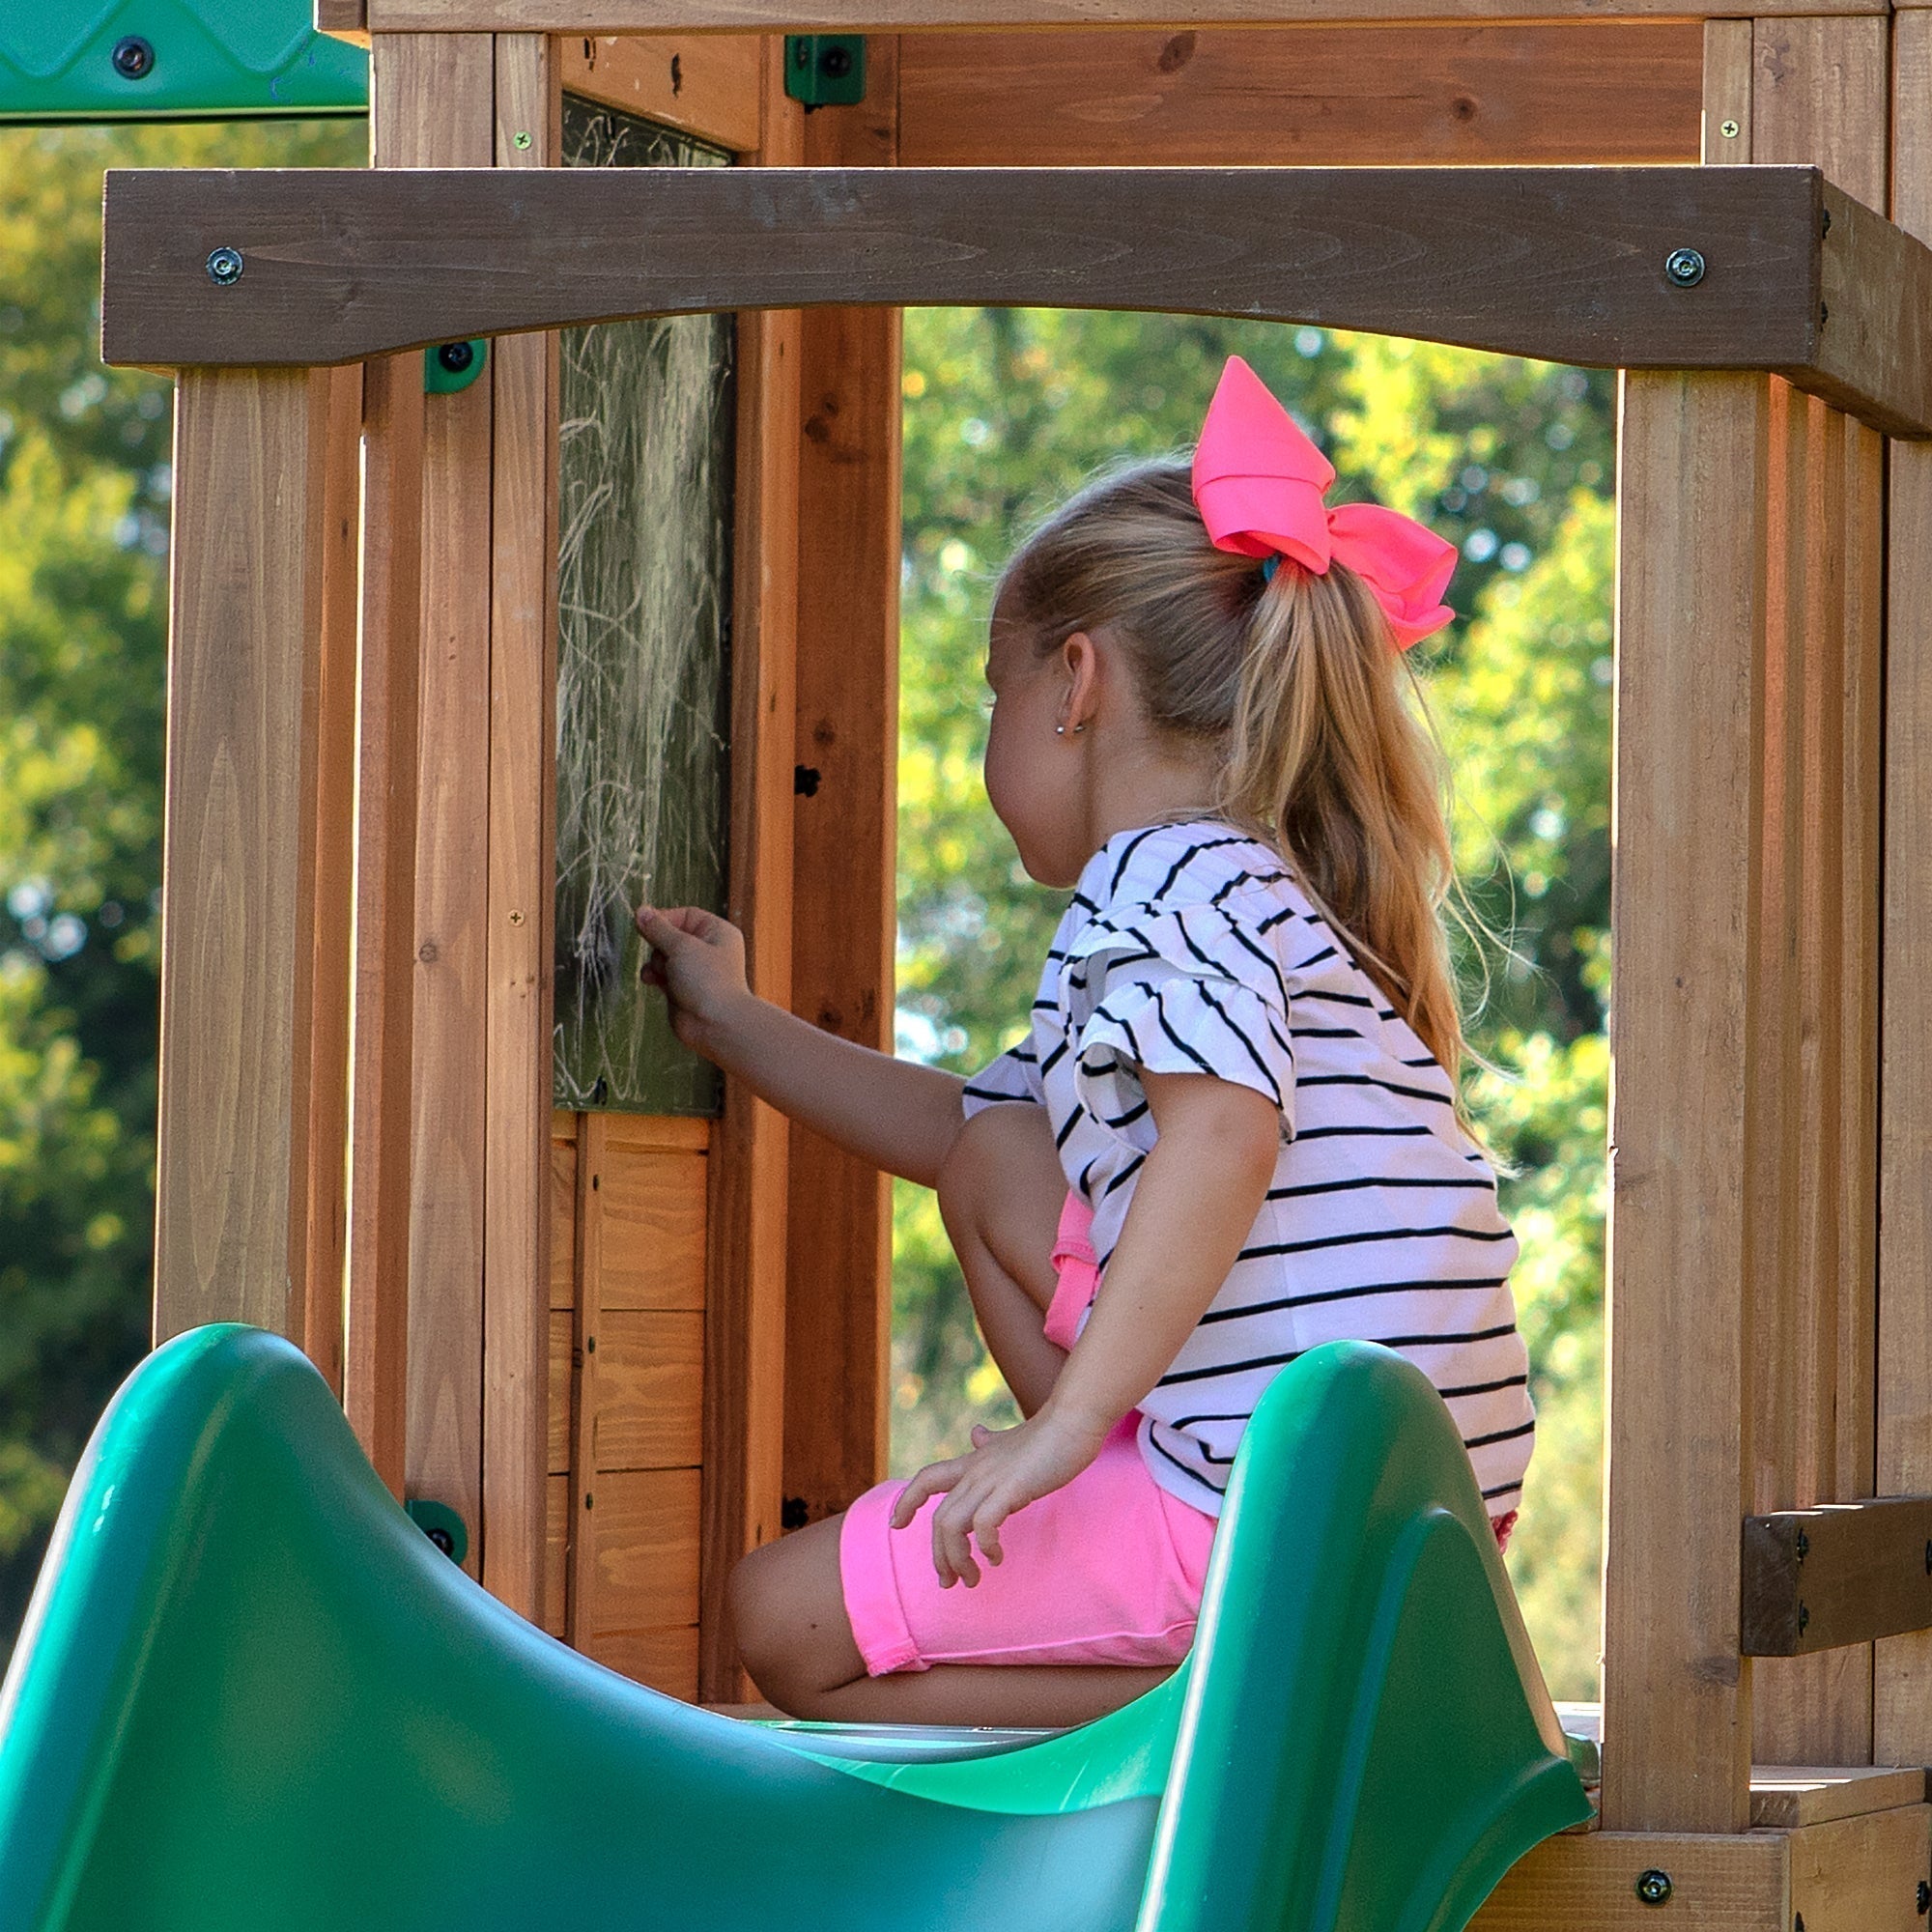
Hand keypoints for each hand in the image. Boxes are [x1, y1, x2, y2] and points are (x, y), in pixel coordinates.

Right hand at [634, 905, 751, 1059]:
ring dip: (656, 962)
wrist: (715, 1023)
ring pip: (663, 956)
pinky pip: (661, 974)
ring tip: (663, 973)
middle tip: (663, 955)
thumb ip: (658, 929)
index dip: (664, 918)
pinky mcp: (682, 988)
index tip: (645, 924)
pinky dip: (654, 975)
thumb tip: (641, 911)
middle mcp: (707, 949)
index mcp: (717, 932)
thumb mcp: (681, 946)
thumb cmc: (708, 981)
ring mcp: (694, 970)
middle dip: (659, 945)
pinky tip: (652, 980)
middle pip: (670, 936)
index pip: (686, 915)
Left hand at [888, 1403, 1115, 1587]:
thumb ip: (990, 1443)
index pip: (927, 1479)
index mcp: (974, 1461)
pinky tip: (996, 1557)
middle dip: (939, 1556)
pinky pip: (982, 1524)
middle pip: (939, 1519)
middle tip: (950, 1582)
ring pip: (952, 1525)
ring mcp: (990, 1479)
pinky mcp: (1010, 1488)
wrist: (1073, 1421)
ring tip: (972, 1579)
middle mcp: (975, 1471)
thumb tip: (976, 1433)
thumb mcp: (1010, 1440)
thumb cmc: (1048, 1435)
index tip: (896, 1525)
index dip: (907, 1501)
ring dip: (957, 1559)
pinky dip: (984, 1546)